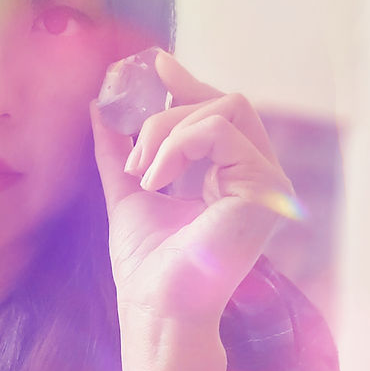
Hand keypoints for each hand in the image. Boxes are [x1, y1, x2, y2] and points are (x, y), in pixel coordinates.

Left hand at [90, 50, 295, 324]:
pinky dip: (178, 144)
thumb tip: (101, 107)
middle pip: (226, 102)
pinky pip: (221, 130)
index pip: (221, 113)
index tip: (155, 64)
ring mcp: (268, 182)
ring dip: (168, 131)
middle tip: (134, 147)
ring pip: (225, 108)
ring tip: (142, 174)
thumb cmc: (147, 265)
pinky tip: (155, 179)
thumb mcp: (129, 192)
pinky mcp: (266, 187)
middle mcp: (258, 176)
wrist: (157, 307)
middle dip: (170, 110)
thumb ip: (120, 151)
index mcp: (232, 177)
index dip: (191, 82)